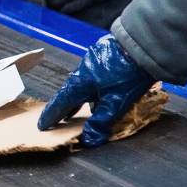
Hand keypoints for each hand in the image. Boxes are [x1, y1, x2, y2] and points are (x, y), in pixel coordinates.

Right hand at [37, 35, 155, 146]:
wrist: (143, 45)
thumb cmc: (129, 75)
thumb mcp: (116, 103)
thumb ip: (101, 122)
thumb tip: (88, 140)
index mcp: (80, 84)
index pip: (60, 103)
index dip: (51, 116)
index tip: (42, 125)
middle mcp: (81, 71)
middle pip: (68, 92)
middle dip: (62, 107)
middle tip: (57, 118)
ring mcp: (91, 60)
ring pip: (80, 83)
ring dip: (77, 97)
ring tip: (76, 108)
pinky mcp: (102, 53)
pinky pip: (91, 73)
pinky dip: (89, 85)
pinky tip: (98, 89)